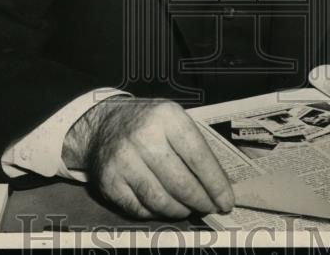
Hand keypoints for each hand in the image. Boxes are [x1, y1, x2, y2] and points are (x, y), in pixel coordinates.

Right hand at [61, 96, 234, 219]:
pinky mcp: (109, 180)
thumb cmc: (148, 124)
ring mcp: (123, 159)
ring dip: (180, 210)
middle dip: (201, 201)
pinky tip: (163, 206)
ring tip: (187, 208)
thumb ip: (194, 147)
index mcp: (167, 116)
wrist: (103, 123)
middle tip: (210, 208)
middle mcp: (144, 136)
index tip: (226, 200)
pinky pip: (140, 208)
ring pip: (161, 201)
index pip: (198, 157)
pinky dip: (155, 212)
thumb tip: (220, 186)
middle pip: (181, 183)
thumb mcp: (172, 120)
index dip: (215, 184)